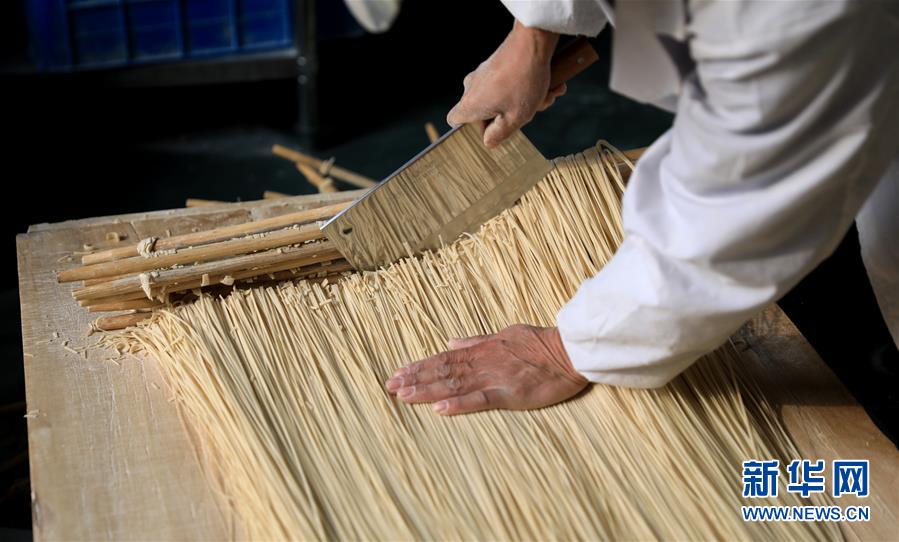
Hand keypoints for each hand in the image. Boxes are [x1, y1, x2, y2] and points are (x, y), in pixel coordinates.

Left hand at [385, 325, 587, 415]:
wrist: (571, 350)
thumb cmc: (541, 343)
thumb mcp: (505, 334)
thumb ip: (477, 340)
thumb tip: (452, 342)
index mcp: (482, 350)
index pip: (444, 358)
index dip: (420, 366)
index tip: (399, 372)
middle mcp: (483, 362)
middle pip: (443, 371)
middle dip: (415, 378)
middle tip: (390, 386)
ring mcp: (495, 377)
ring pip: (454, 384)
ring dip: (427, 390)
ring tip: (404, 395)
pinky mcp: (510, 393)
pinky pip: (480, 399)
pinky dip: (458, 403)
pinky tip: (439, 408)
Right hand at [447, 22, 565, 147]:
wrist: (533, 42)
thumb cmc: (523, 82)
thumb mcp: (515, 118)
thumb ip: (498, 135)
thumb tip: (488, 141)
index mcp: (470, 104)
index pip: (454, 121)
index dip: (471, 129)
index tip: (491, 129)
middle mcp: (471, 88)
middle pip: (484, 111)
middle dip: (509, 116)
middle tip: (529, 113)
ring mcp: (482, 74)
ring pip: (501, 97)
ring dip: (523, 101)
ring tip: (544, 96)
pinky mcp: (494, 64)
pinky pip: (508, 83)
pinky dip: (525, 87)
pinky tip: (546, 86)